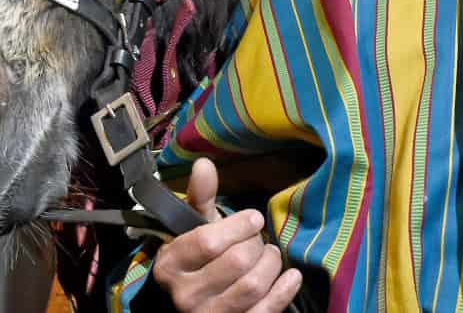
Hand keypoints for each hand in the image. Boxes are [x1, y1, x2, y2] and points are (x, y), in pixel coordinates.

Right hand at [151, 157, 301, 311]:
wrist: (193, 300)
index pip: (209, 242)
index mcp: (171, 264)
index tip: (254, 218)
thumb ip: (200, 197)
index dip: (239, 226)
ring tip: (270, 255)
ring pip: (253, 286)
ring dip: (271, 264)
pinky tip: (291, 276)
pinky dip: (284, 291)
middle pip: (237, 262)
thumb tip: (203, 163)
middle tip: (258, 240)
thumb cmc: (199, 257)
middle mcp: (185, 296)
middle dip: (256, 245)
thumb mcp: (195, 226)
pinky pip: (265, 310)